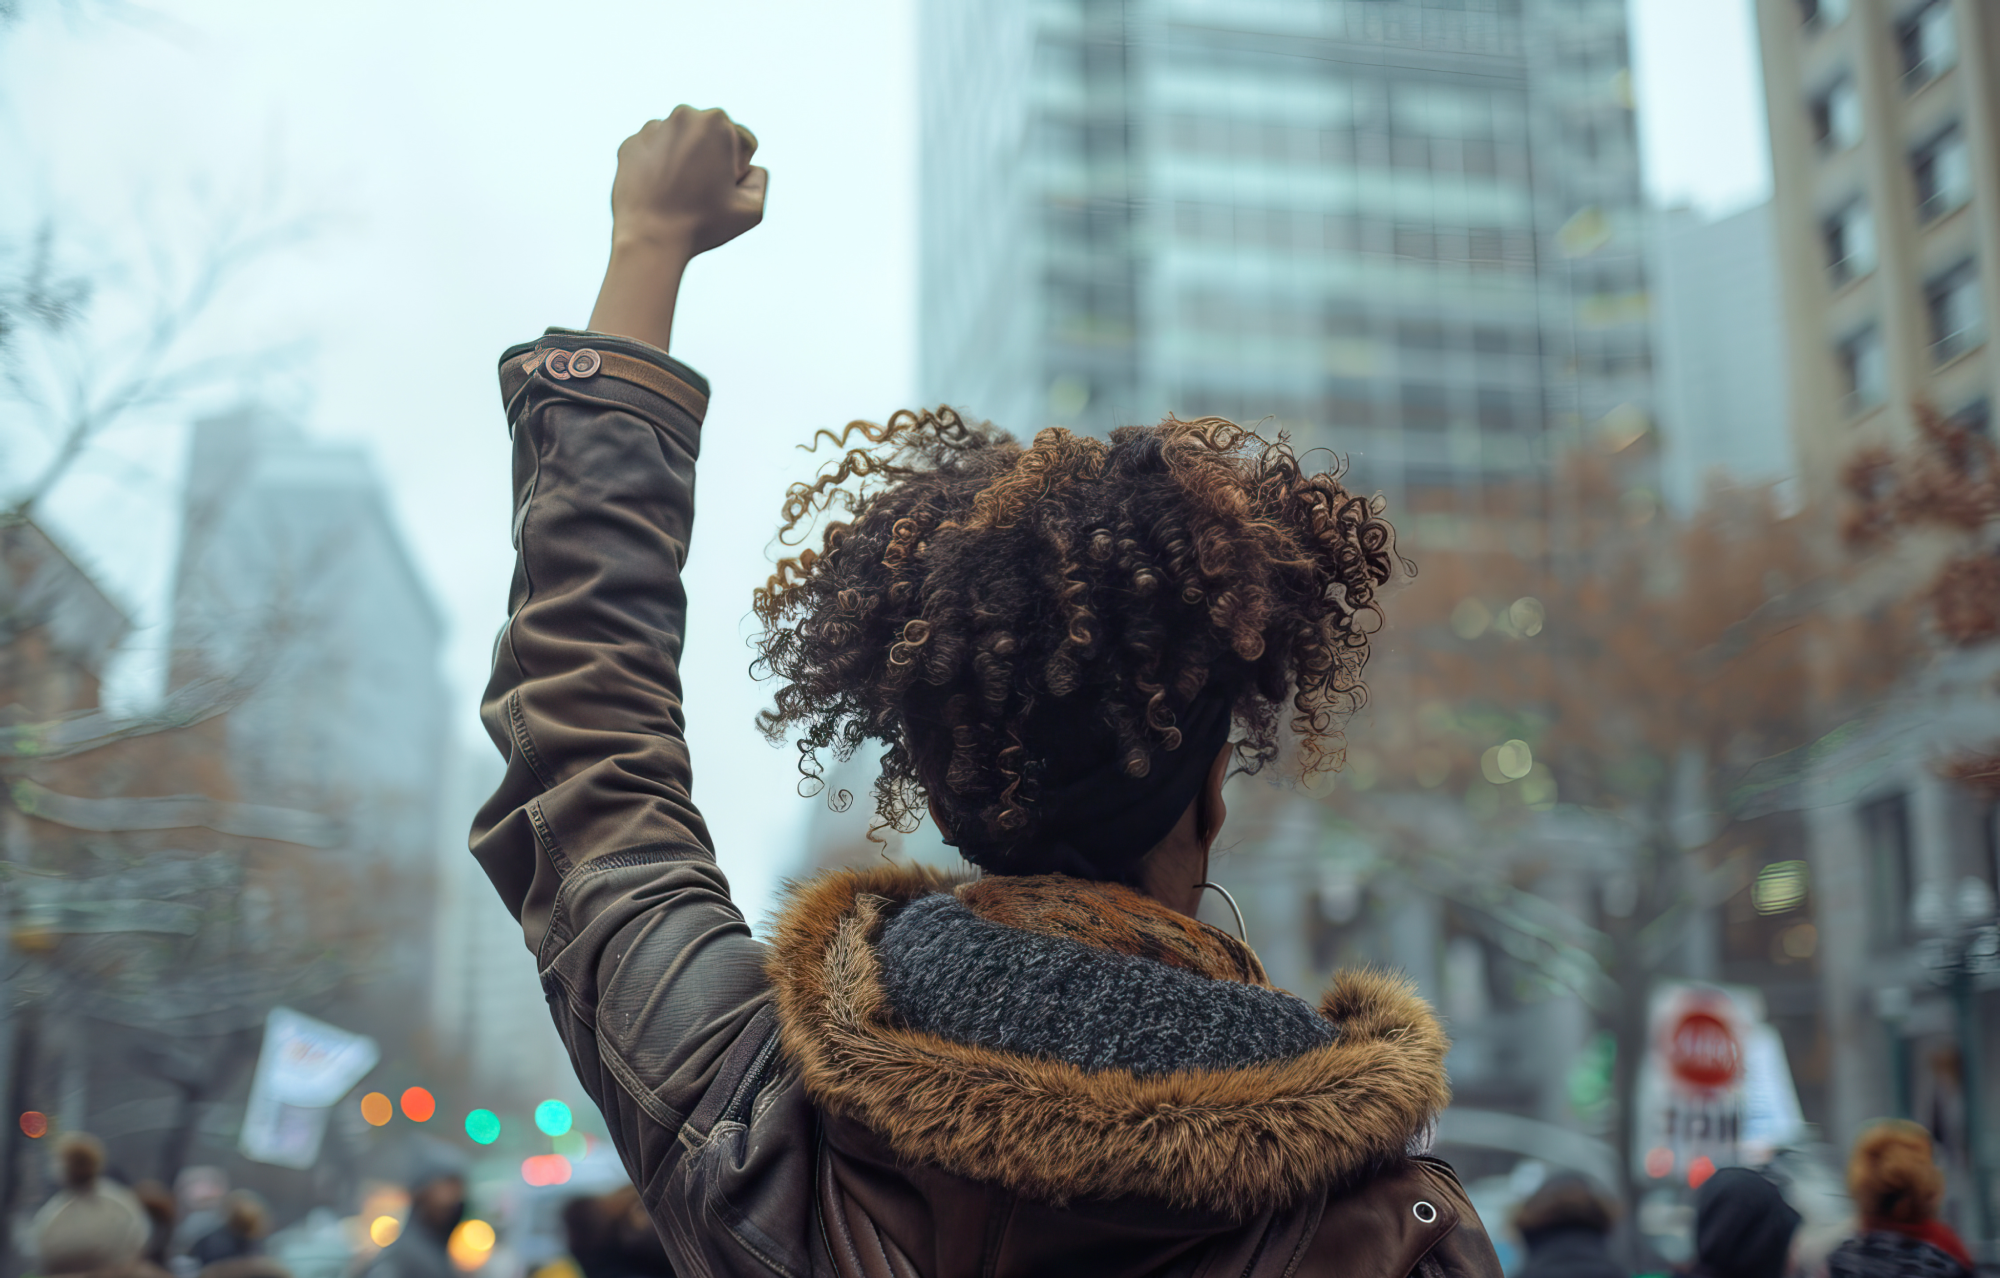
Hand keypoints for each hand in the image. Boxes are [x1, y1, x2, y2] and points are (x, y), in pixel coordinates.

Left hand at [589, 107, 766, 350]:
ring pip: (680, 143)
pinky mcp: (629, 145)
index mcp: (716, 122)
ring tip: (678, 195)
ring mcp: (652, 129)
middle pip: (710, 137)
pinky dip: (658, 168)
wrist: (649, 239)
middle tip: (701, 193)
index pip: (743, 143)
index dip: (738, 171)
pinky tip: (659, 193)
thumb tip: (748, 167)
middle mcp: (683, 115)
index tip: (722, 190)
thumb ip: (760, 178)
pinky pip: (653, 153)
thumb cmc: (702, 225)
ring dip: (683, 162)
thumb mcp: (753, 208)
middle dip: (711, 158)